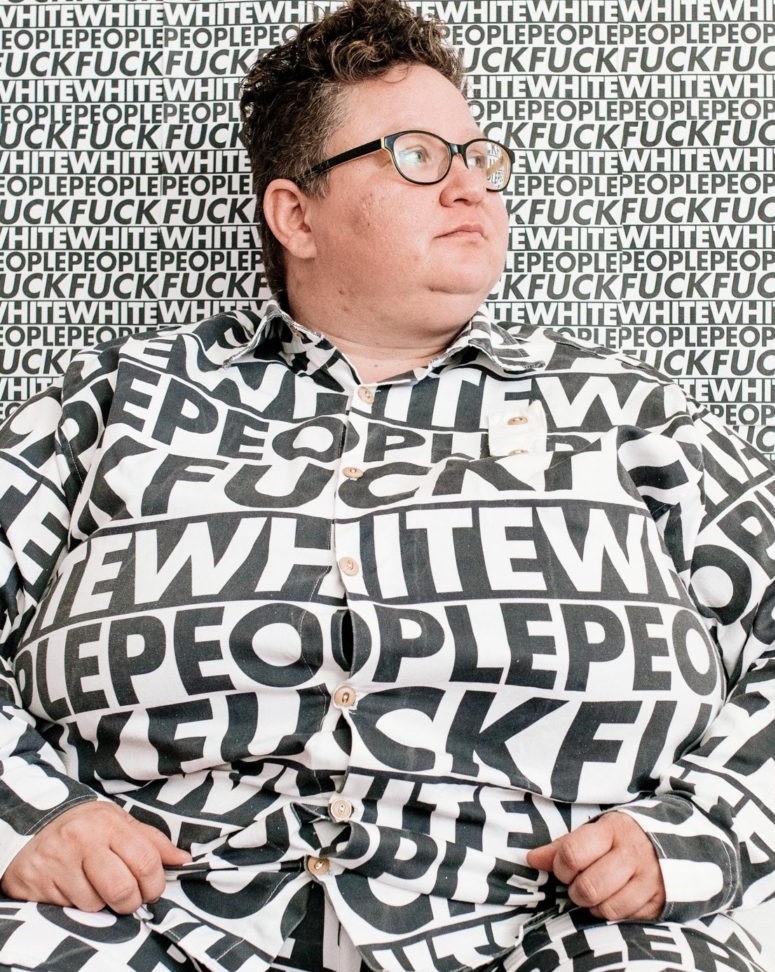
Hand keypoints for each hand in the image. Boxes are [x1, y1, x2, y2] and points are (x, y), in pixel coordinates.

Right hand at [0, 801, 190, 913]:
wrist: (34, 824)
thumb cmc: (86, 826)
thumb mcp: (119, 823)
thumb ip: (152, 842)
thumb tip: (183, 860)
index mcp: (109, 823)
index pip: (145, 861)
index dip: (155, 884)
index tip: (152, 890)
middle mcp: (84, 840)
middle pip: (122, 888)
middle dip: (131, 902)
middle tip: (130, 899)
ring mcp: (59, 861)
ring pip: (95, 904)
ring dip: (102, 905)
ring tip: (97, 888)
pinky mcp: (39, 881)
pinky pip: (69, 909)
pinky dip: (78, 906)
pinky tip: (76, 889)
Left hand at [526, 812, 665, 920]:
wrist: (670, 841)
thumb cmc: (620, 837)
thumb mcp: (594, 832)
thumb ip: (562, 846)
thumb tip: (531, 859)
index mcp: (611, 830)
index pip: (573, 854)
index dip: (561, 868)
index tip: (564, 869)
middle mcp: (632, 853)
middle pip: (590, 886)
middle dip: (576, 891)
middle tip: (578, 886)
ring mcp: (649, 878)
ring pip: (608, 907)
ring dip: (594, 906)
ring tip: (596, 894)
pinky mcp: (659, 900)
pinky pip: (627, 918)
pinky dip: (614, 914)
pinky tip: (613, 900)